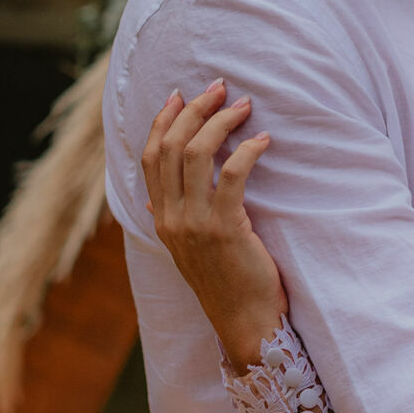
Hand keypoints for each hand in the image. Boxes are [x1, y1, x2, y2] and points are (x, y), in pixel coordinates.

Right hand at [142, 79, 285, 368]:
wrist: (245, 324)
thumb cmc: (228, 282)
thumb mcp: (190, 248)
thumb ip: (174, 217)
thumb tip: (156, 193)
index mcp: (160, 218)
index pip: (150, 157)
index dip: (162, 121)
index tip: (181, 94)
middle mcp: (171, 218)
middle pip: (170, 147)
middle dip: (194, 110)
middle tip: (219, 88)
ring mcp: (194, 224)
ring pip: (196, 154)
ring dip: (221, 122)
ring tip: (244, 106)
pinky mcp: (225, 229)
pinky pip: (232, 176)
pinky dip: (247, 151)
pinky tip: (263, 140)